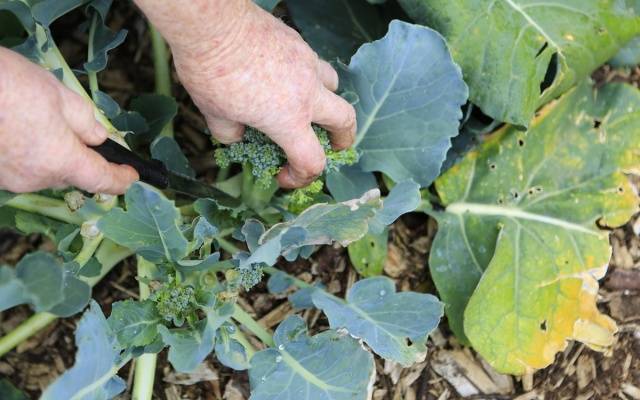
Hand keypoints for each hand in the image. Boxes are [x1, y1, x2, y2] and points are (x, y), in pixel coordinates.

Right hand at [0, 48, 137, 193]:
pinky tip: (18, 128)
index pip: (101, 179)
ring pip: (44, 171)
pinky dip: (27, 152)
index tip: (131, 177)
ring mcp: (10, 179)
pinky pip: (21, 167)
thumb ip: (86, 122)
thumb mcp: (60, 95)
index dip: (120, 179)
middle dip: (78, 156)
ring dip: (50, 153)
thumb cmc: (9, 84)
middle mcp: (36, 178)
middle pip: (70, 173)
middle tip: (74, 129)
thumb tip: (99, 137)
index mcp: (61, 160)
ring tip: (36, 120)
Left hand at [139, 0, 356, 187]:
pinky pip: (314, 62)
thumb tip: (237, 134)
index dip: (300, 177)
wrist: (213, 23)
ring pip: (334, 85)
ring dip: (328, 100)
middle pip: (345, 120)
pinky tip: (287, 76)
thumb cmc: (211, 72)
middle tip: (333, 145)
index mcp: (288, 119)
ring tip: (312, 105)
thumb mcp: (214, 114)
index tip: (284, 176)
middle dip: (344, 138)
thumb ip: (231, 133)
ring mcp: (306, 64)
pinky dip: (308, 75)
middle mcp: (306, 93)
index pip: (311, 161)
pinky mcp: (298, 43)